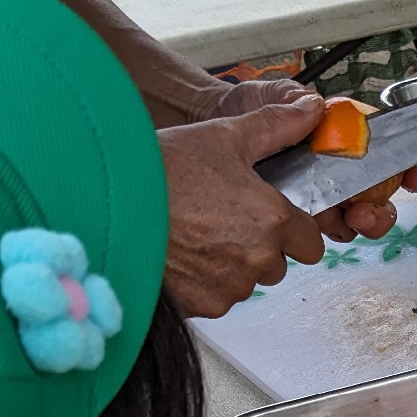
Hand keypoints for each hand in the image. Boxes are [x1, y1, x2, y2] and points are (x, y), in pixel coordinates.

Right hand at [158, 95, 327, 319]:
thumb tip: (312, 109)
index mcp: (273, 220)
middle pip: (278, 265)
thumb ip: (276, 127)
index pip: (311, 243)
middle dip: (260, 248)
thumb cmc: (163, 167)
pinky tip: (180, 253)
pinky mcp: (202, 306)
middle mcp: (258, 259)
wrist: (104, 202)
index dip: (292, 230)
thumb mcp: (223, 136)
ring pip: (245, 282)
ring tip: (195, 233)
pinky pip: (215, 297)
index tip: (270, 217)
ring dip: (231, 265)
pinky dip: (203, 281)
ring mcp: (229, 287)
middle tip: (223, 220)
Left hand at [205, 79, 416, 241]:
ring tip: (347, 220)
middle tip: (366, 212)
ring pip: (356, 219)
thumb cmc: (241, 110)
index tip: (414, 175)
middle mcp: (337, 168)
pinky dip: (326, 234)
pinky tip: (317, 229)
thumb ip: (291, 101)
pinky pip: (322, 232)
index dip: (406, 165)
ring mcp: (320, 195)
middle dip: (382, 209)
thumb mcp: (268, 96)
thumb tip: (315, 107)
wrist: (207, 132)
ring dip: (360, 224)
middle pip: (379, 196)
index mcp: (340, 137)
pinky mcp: (298, 217)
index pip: (384, 150)